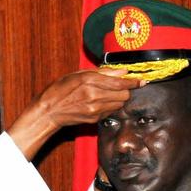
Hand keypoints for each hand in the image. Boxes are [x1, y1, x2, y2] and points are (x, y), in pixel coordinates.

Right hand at [8, 69, 143, 159]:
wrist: (49, 111)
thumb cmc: (60, 90)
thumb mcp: (78, 75)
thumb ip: (102, 73)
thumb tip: (122, 71)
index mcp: (89, 81)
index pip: (120, 82)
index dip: (133, 82)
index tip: (141, 81)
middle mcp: (94, 96)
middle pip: (124, 95)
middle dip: (125, 90)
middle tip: (119, 86)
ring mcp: (95, 110)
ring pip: (119, 104)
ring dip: (118, 98)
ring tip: (106, 94)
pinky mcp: (95, 119)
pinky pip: (111, 111)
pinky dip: (110, 106)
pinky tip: (99, 102)